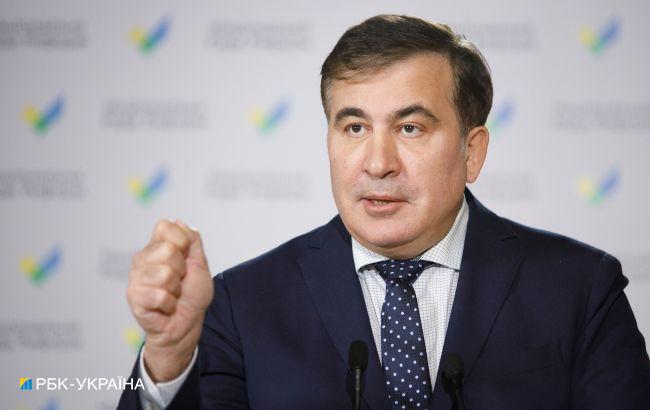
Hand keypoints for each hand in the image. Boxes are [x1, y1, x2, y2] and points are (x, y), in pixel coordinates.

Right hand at [126, 219, 213, 381]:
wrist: (187, 324)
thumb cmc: (192, 296)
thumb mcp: (200, 264)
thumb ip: (192, 241)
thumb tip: (179, 222)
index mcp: (157, 247)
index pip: (164, 226)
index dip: (182, 242)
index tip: (186, 258)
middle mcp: (142, 259)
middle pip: (168, 250)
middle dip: (182, 269)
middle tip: (179, 281)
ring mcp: (136, 277)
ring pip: (165, 274)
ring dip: (176, 289)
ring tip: (172, 294)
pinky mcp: (134, 296)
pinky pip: (160, 295)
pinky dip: (170, 304)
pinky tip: (165, 306)